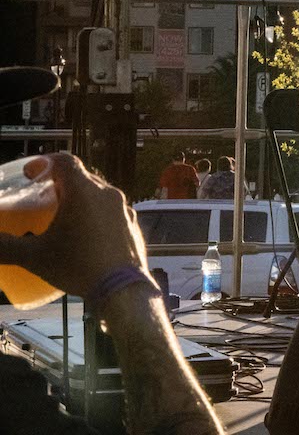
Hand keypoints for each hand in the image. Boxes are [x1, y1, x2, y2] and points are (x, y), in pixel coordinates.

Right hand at [0, 154, 147, 298]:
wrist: (122, 288)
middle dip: (59, 183)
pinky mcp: (133, 223)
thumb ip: (5, 247)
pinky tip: (85, 234)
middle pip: (81, 177)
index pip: (64, 161)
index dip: (44, 162)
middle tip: (41, 197)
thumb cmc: (77, 266)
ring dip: (79, 198)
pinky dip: (95, 213)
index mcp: (84, 192)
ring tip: (62, 216)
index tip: (30, 174)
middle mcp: (108, 193)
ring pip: (98, 193)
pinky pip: (111, 210)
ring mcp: (124, 208)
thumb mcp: (34, 257)